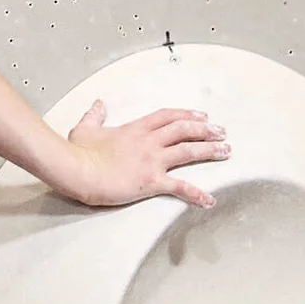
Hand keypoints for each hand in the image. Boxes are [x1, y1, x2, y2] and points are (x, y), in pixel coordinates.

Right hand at [56, 102, 230, 210]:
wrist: (78, 171)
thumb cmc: (79, 153)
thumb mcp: (85, 129)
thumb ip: (95, 115)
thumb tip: (99, 104)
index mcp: (135, 129)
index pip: (167, 116)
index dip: (186, 115)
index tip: (200, 116)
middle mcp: (148, 142)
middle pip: (183, 130)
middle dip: (205, 129)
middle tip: (221, 131)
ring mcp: (152, 161)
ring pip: (188, 151)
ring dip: (210, 150)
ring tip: (226, 151)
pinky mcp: (152, 181)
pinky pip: (180, 187)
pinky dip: (196, 194)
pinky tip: (209, 199)